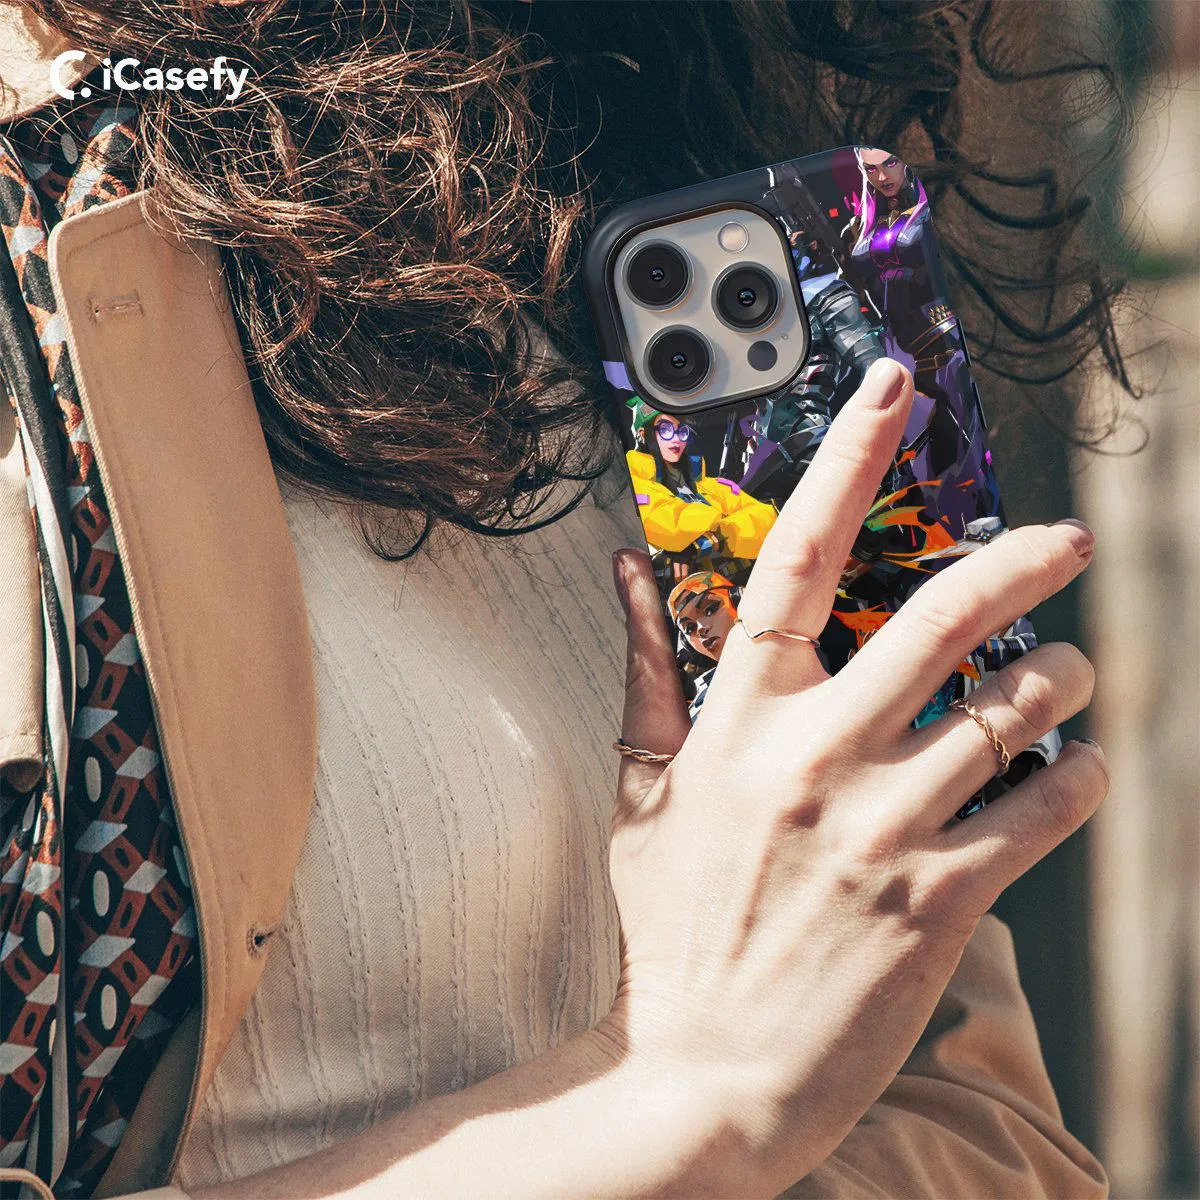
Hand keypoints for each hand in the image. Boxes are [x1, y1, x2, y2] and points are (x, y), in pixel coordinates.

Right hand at [606, 359, 1106, 1194]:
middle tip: (1067, 538)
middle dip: (1019, 560)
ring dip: (1063, 679)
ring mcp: (880, 828)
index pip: (793, 560)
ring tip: (1075, 674)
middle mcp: (814, 758)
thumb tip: (628, 573)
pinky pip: (1040, 810)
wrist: (703, 1073)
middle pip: (937, 618)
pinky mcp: (939, 900)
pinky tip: (1076, 767)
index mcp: (737, 722)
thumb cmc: (672, 926)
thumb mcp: (642, 793)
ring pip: (1009, 711)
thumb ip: (648, 674)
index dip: (846, 463)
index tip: (892, 391)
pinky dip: (1077, 776)